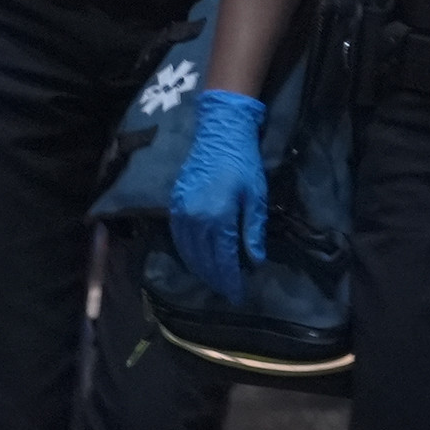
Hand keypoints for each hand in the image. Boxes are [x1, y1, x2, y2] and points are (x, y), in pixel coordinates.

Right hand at [169, 90, 267, 304]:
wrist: (219, 133)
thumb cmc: (243, 163)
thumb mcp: (255, 197)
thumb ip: (253, 230)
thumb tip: (255, 261)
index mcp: (219, 218)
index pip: (223, 260)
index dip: (231, 281)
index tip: (238, 295)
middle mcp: (196, 219)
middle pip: (204, 260)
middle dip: (216, 279)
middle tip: (227, 291)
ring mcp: (182, 212)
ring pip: (188, 251)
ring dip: (200, 269)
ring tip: (213, 280)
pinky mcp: (174, 204)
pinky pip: (178, 237)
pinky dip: (187, 252)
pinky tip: (195, 259)